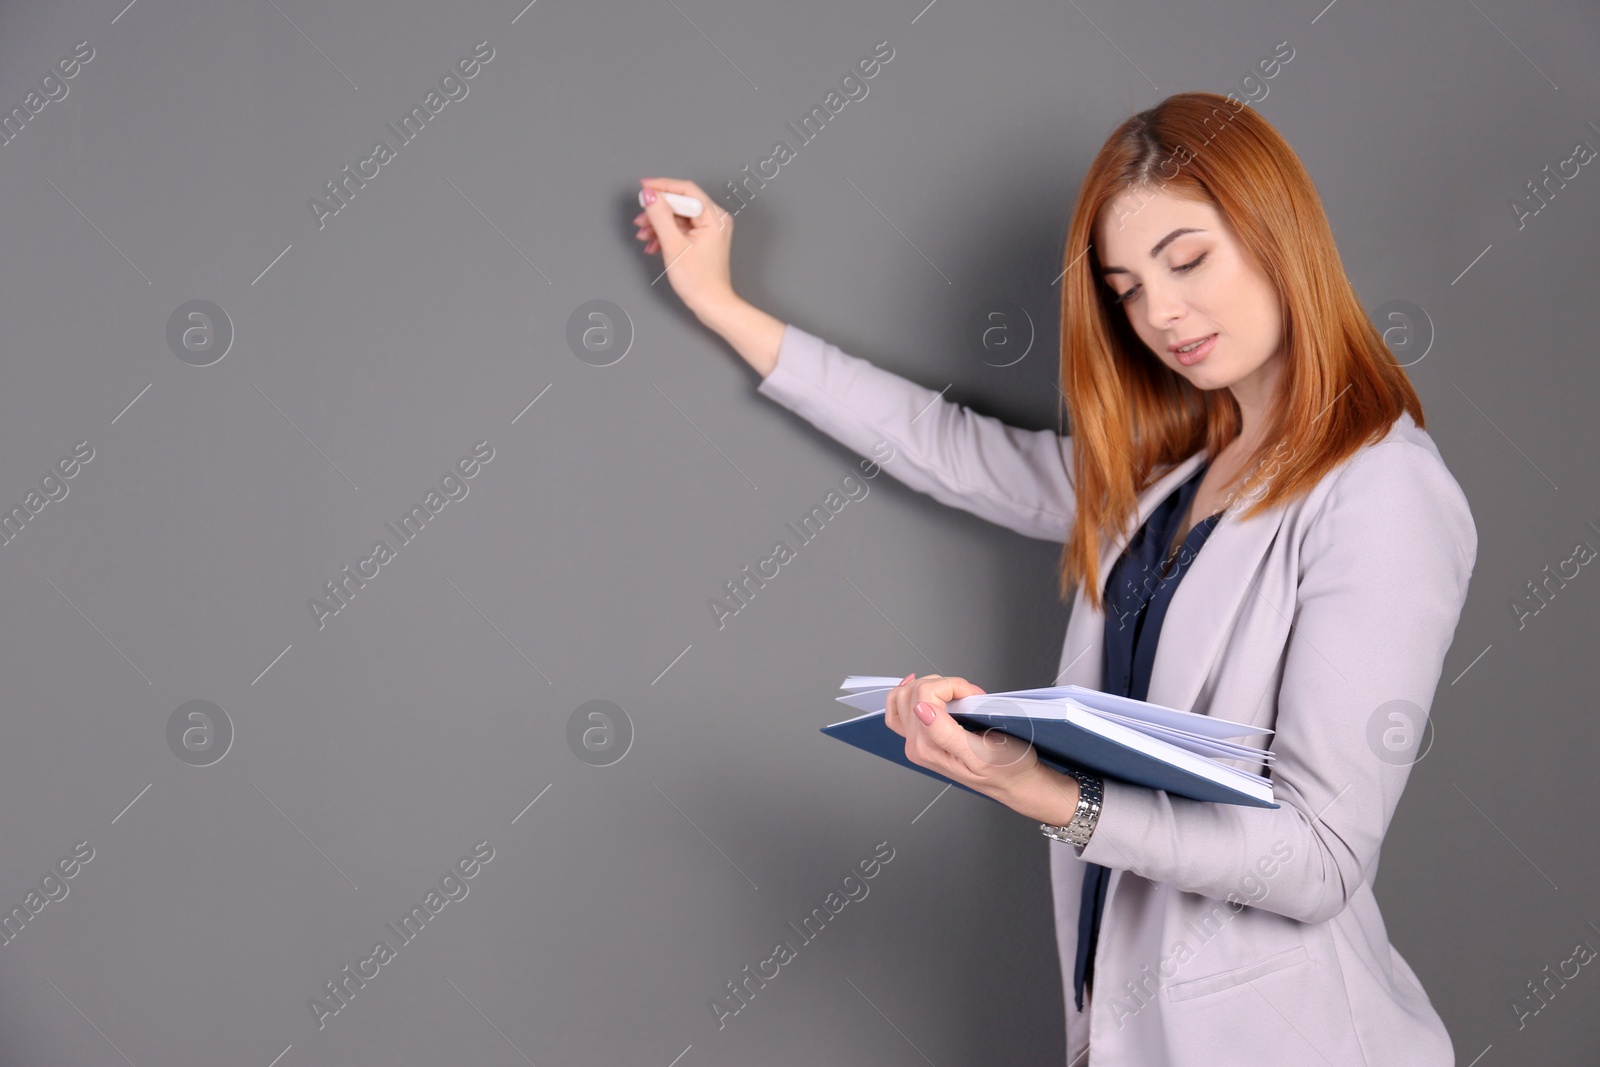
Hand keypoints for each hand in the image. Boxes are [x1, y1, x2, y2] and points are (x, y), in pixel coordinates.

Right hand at [634, 177, 736, 315]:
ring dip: (658, 224)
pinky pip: (681, 229)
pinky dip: (665, 234)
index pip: (685, 190)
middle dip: (657, 211)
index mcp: (714, 217)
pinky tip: (652, 245)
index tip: (643, 188)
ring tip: (643, 235)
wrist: (711, 305)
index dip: (662, 187)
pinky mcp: (703, 240)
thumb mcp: (674, 245)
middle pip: (680, 203)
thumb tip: (650, 195)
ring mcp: (709, 230)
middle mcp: (715, 220)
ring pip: (678, 217)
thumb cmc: (699, 281)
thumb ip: (660, 217)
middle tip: (640, 218)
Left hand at [886, 673, 1043, 800]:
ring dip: (930, 687)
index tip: (974, 695)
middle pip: (913, 692)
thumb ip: (946, 733)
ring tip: (954, 695)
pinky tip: (922, 692)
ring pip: (903, 697)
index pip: (925, 694)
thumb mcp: (982, 752)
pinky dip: (907, 695)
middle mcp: (917, 746)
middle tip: (968, 695)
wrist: (1013, 782)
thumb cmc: (1006, 769)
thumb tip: (921, 709)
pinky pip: (898, 712)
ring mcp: (915, 742)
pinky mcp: (919, 739)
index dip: (952, 685)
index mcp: (930, 748)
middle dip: (943, 684)